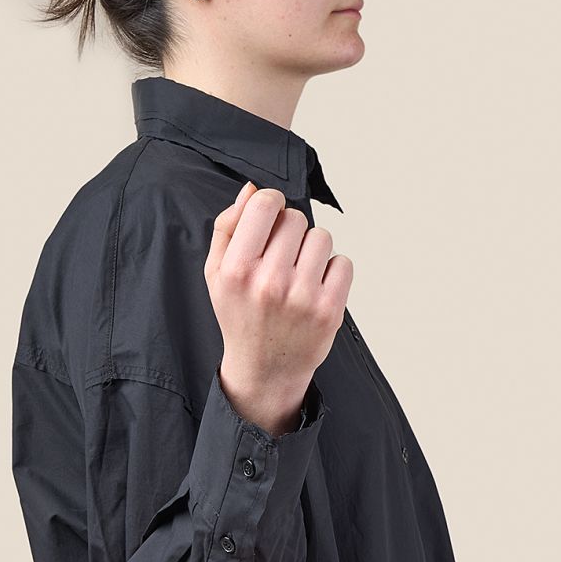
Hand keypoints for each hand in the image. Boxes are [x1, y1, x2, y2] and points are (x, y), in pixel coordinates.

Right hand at [204, 181, 351, 435]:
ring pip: (321, 238)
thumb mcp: (217, 274)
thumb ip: (228, 227)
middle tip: (282, 258)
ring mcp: (302, 298)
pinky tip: (315, 289)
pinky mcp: (329, 310)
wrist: (265, 370)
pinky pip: (343, 262)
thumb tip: (252, 190)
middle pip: (296, 219)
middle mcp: (269, 283)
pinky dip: (333, 272)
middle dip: (290, 232)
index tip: (272, 218)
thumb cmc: (241, 316)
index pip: (266, 204)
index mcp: (237, 270)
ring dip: (312, 250)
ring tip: (298, 275)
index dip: (272, 204)